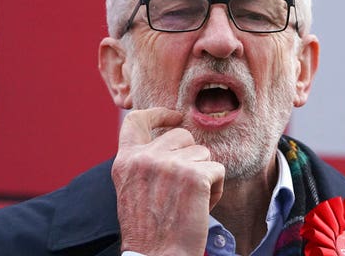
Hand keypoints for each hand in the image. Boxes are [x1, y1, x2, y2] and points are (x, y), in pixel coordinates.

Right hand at [112, 107, 224, 255]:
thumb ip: (147, 163)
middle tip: (184, 188)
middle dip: (191, 157)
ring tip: (190, 202)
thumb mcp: (134, 189)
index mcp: (126, 161)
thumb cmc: (151, 230)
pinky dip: (216, 189)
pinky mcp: (195, 176)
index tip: (174, 116)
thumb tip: (174, 138)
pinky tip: (201, 208)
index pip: (137, 120)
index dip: (159, 114)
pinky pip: (218, 169)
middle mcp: (146, 158)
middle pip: (182, 136)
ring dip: (204, 175)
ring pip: (203, 153)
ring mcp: (170, 164)